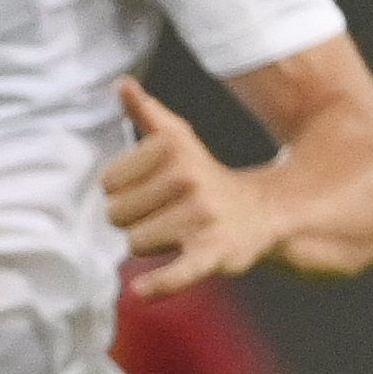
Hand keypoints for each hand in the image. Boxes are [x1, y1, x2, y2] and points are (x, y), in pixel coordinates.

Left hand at [103, 78, 279, 298]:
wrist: (265, 211)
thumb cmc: (202, 177)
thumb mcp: (179, 141)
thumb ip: (146, 115)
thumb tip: (121, 83)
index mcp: (172, 148)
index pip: (107, 182)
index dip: (122, 191)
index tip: (147, 190)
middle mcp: (188, 178)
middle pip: (116, 215)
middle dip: (134, 219)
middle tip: (166, 214)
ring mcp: (203, 216)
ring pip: (134, 243)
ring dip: (151, 244)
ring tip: (180, 232)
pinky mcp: (215, 252)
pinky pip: (180, 272)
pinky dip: (162, 283)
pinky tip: (141, 290)